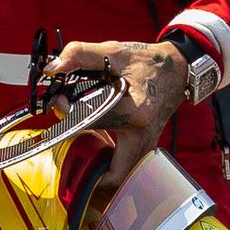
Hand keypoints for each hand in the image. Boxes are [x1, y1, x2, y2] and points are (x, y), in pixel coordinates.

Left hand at [44, 37, 199, 211]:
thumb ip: (78, 55)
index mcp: (133, 112)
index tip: (60, 103)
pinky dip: (108, 167)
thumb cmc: (147, 62)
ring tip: (80, 152)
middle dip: (86, 170)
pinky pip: (124, 169)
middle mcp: (142, 135)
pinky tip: (96, 149)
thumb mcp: (113, 52)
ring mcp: (147, 146)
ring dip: (98, 173)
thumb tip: (52, 68)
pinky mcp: (146, 148)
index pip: (90, 125)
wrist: (177, 69)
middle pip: (109, 175)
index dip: (66, 115)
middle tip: (69, 147)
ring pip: (119, 178)